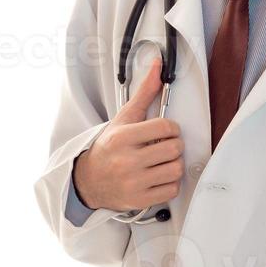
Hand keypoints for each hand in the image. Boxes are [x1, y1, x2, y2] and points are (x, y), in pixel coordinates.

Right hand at [73, 55, 183, 211]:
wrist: (89, 180)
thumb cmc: (109, 147)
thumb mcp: (124, 118)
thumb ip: (144, 93)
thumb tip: (157, 66)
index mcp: (123, 138)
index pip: (166, 127)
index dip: (171, 128)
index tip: (165, 131)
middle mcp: (127, 161)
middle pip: (175, 148)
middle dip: (173, 145)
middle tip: (163, 145)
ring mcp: (134, 183)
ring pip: (176, 169)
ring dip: (173, 164)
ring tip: (162, 161)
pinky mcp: (140, 199)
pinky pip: (172, 189)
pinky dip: (170, 183)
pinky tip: (158, 176)